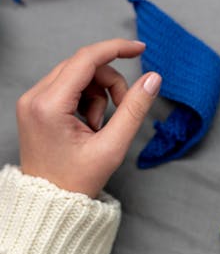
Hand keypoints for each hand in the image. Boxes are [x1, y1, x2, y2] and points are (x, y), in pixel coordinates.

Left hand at [17, 39, 161, 198]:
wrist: (49, 204)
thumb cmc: (76, 182)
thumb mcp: (112, 146)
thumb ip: (134, 108)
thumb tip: (153, 78)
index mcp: (49, 105)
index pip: (86, 59)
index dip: (116, 49)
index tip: (140, 49)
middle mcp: (34, 97)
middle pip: (83, 64)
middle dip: (109, 82)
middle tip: (121, 110)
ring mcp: (32, 100)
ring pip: (77, 73)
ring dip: (98, 92)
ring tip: (99, 126)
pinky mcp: (35, 104)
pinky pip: (68, 85)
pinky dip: (86, 98)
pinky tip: (88, 124)